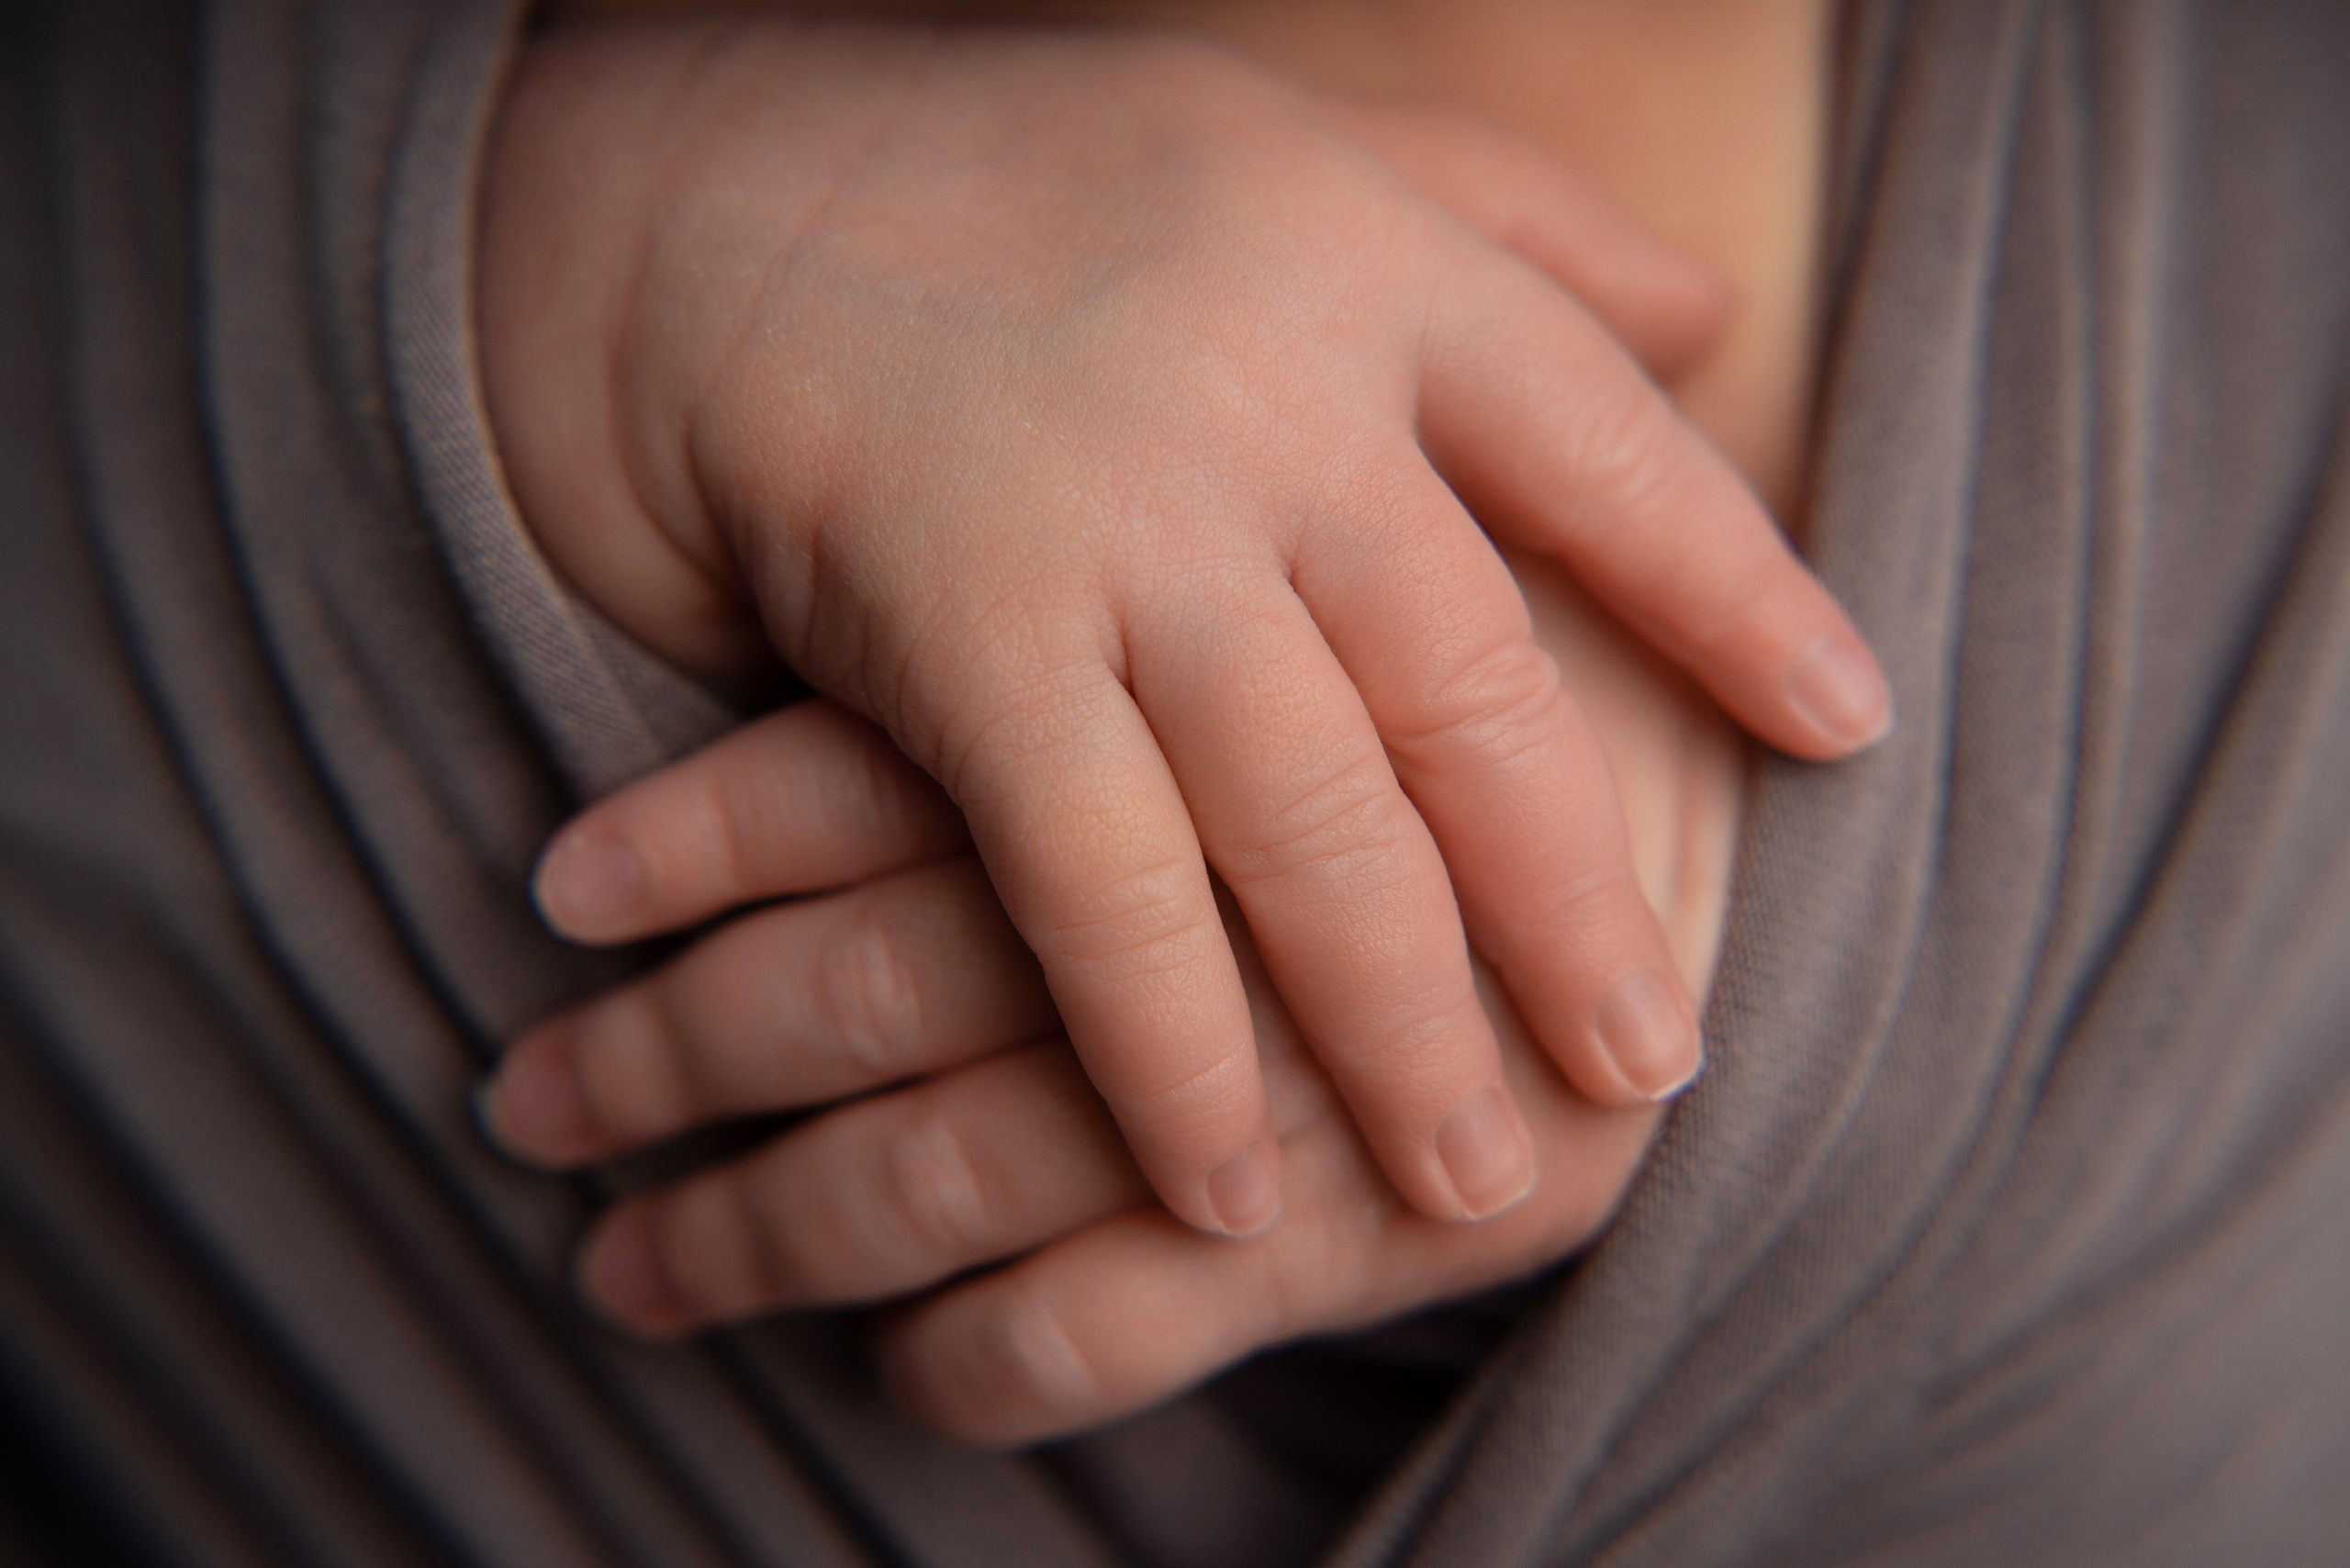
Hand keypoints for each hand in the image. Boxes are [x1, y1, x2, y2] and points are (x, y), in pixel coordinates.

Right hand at [480, 12, 1883, 1235]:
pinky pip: (1102, 888)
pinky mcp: (974, 635)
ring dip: (1400, 1028)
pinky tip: (1221, 1187)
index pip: (1619, 456)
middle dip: (1577, 905)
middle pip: (1485, 700)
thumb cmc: (1032, 178)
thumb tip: (1718, 325)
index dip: (1741, 599)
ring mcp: (1133, 528)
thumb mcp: (1298, 140)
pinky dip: (1171, 1050)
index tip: (1847, 730)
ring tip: (1473, 1184)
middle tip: (1654, 1068)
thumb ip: (1516, 223)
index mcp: (1385, 275)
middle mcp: (1286, 405)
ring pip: (1314, 826)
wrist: (723, 190)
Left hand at [482, 543, 1736, 1440]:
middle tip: (535, 1100)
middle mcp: (1209, 922)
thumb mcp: (1412, 554)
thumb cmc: (1575, 703)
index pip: (881, 787)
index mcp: (1191, 738)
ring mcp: (1273, 1101)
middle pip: (874, 994)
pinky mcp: (1352, 1249)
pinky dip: (975, 1362)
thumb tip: (931, 634)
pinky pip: (1099, 1336)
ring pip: (944, 1183)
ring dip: (760, 1233)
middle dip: (674, 1058)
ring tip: (624, 1264)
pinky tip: (892, 1369)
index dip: (704, 840)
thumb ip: (1207, 575)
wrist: (1792, 888)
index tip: (566, 885)